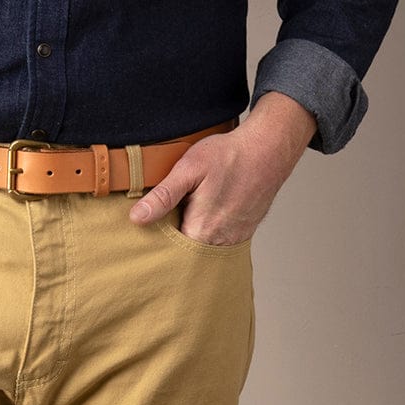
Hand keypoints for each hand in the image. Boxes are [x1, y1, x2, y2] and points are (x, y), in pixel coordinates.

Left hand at [129, 93, 316, 244]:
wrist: (267, 150)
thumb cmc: (228, 156)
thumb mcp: (188, 169)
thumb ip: (163, 196)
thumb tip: (137, 218)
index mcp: (203, 230)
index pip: (172, 253)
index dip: (157, 244)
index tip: (147, 234)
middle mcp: (221, 241)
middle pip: (188, 255)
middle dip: (174, 244)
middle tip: (163, 222)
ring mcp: (235, 238)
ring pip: (205, 249)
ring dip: (192, 238)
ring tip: (182, 217)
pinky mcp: (244, 231)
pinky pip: (220, 242)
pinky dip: (209, 234)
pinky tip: (202, 214)